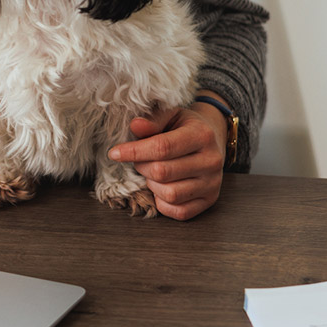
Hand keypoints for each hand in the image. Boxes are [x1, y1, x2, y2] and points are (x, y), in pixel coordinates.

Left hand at [107, 100, 226, 220]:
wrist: (211, 140)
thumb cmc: (184, 127)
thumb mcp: (171, 115)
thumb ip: (153, 119)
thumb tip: (135, 125)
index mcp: (202, 135)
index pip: (162, 147)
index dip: (134, 151)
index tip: (114, 153)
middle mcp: (211, 161)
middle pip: (162, 172)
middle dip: (142, 166)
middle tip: (139, 160)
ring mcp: (212, 183)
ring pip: (170, 194)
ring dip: (152, 185)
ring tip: (153, 173)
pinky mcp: (210, 200)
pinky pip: (179, 212)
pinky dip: (163, 203)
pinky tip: (161, 187)